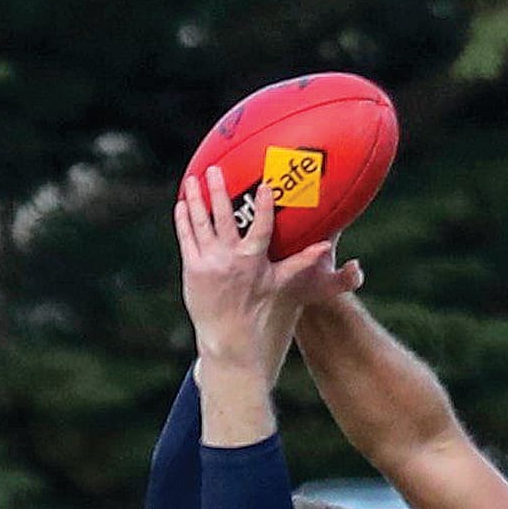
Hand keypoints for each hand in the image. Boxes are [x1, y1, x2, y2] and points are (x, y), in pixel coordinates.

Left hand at [175, 168, 363, 368]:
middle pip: (224, 218)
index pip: (261, 228)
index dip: (264, 207)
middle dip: (218, 192)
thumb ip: (300, 261)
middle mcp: (230, 259)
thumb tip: (326, 247)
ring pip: (200, 223)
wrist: (230, 338)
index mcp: (253, 260)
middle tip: (215, 170)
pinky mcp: (193, 269)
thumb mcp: (280, 283)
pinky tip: (182, 204)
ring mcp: (209, 263)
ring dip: (195, 199)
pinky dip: (183, 220)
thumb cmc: (259, 309)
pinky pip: (186, 238)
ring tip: (192, 179)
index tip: (265, 186)